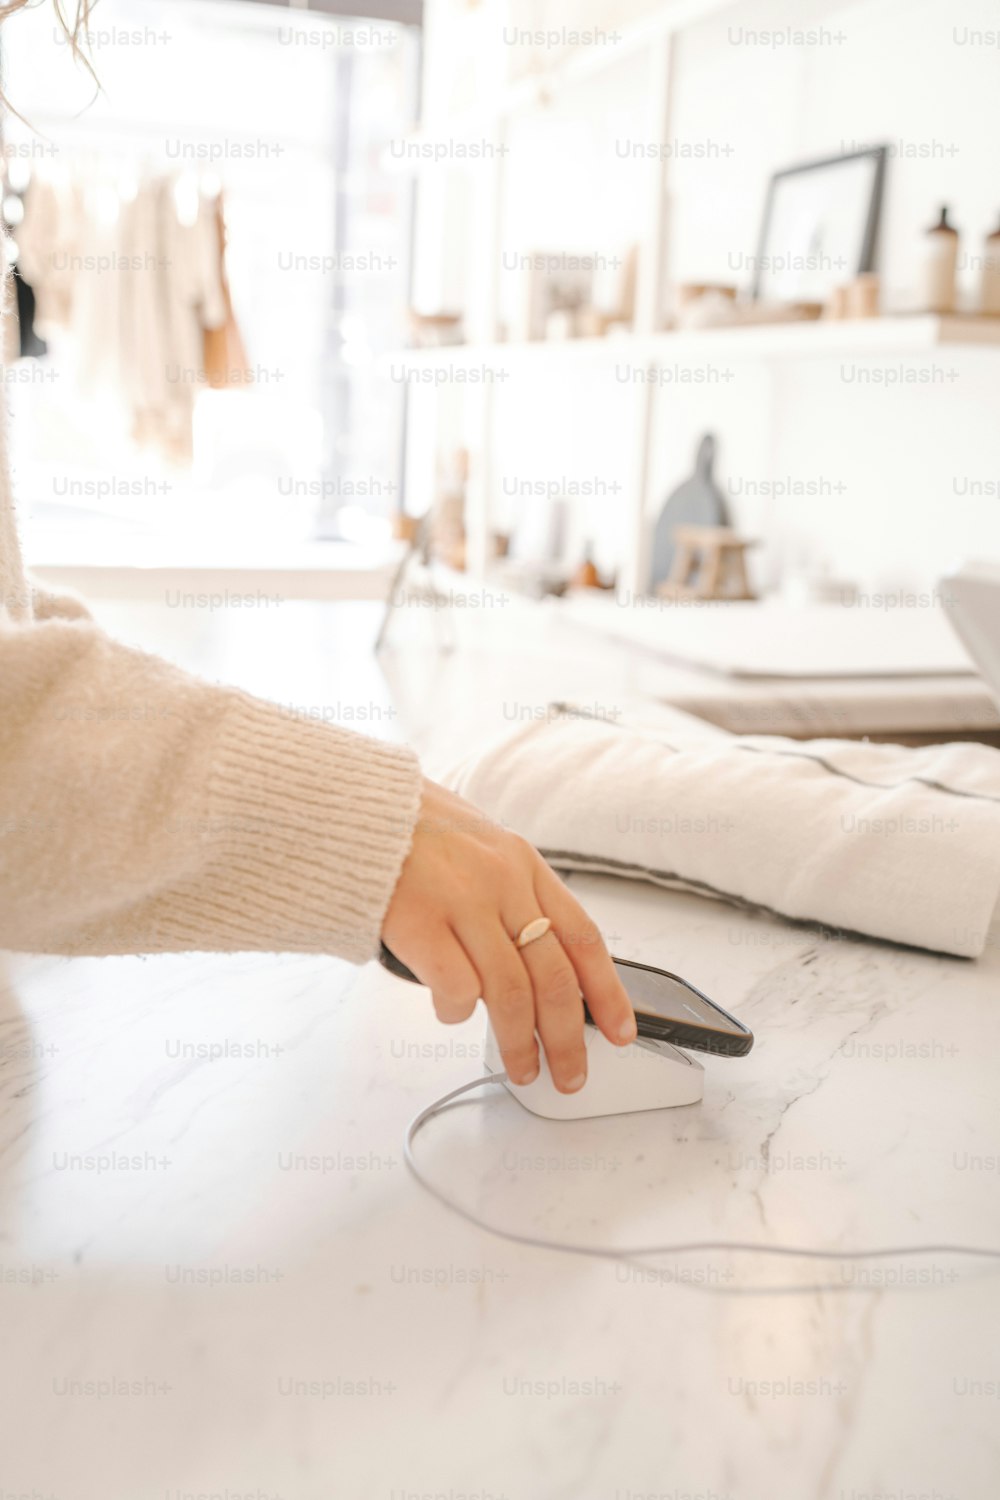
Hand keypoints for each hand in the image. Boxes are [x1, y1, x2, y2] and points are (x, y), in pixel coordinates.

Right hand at [382, 778, 636, 1091]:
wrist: (351, 807)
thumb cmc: (412, 830)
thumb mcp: (480, 847)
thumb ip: (511, 896)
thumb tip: (539, 964)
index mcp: (523, 863)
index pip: (584, 937)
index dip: (609, 992)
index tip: (622, 1030)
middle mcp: (501, 882)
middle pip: (553, 977)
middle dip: (567, 1037)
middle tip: (571, 1073)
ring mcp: (461, 901)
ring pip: (511, 992)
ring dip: (520, 1043)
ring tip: (523, 1070)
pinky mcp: (418, 921)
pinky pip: (455, 988)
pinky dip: (457, 1012)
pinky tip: (452, 1014)